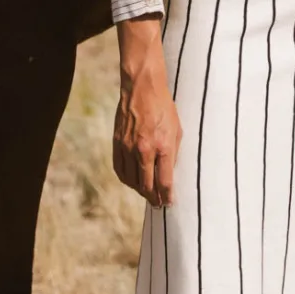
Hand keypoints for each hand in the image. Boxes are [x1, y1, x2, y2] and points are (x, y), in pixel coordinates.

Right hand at [114, 17, 181, 207]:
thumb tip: (169, 174)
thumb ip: (172, 153)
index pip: (164, 181)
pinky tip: (132, 182)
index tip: (169, 203)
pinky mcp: (117, 143)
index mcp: (162, 146)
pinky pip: (120, 169)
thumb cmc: (164, 108)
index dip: (167, 196)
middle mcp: (143, 149)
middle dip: (154, 198)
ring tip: (147, 194)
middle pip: (146, 185)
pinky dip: (126, 179)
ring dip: (140, 191)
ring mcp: (128, 147)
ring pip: (131, 180)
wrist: (143, 89)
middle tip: (158, 204)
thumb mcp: (177, 130)